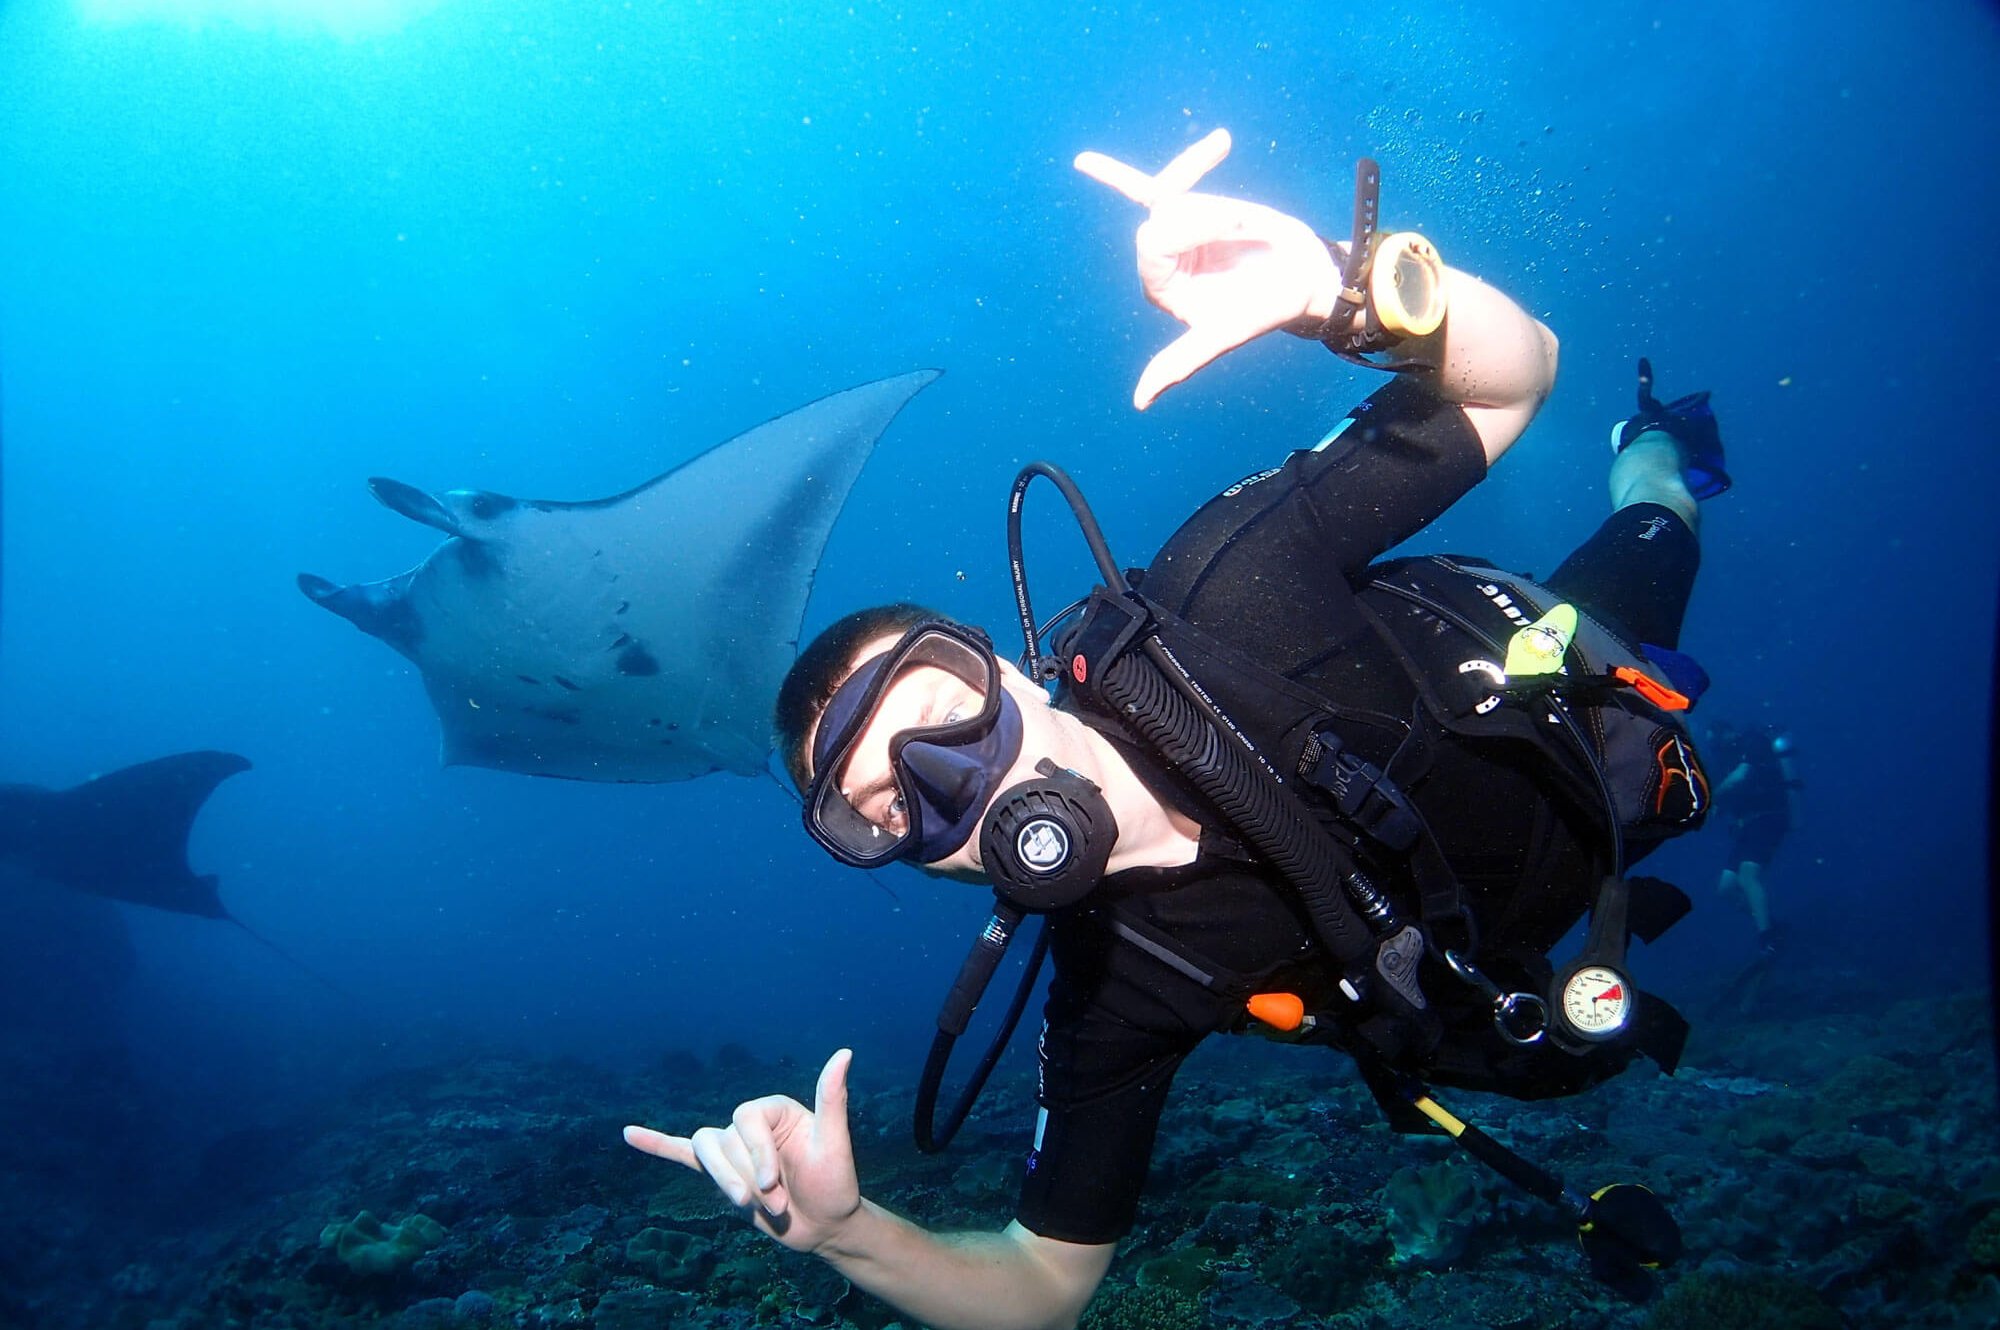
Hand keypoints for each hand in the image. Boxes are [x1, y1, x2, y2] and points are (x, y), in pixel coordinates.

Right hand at [623, 1048, 861, 1253]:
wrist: (825, 1225)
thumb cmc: (835, 1184)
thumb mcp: (833, 1143)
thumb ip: (832, 1098)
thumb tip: (844, 1052)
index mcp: (773, 1109)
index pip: (745, 1119)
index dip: (756, 1154)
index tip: (775, 1185)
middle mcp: (750, 1124)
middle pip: (721, 1139)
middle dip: (745, 1177)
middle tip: (777, 1204)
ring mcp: (733, 1148)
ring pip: (704, 1152)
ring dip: (723, 1181)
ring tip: (747, 1205)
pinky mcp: (721, 1172)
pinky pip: (682, 1153)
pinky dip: (656, 1144)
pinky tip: (629, 1134)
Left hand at [1075, 128, 1341, 408]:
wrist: (1302, 280)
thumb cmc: (1263, 311)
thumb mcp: (1220, 336)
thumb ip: (1180, 361)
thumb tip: (1141, 402)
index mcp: (1161, 288)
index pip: (1152, 244)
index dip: (1190, 229)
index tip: (1236, 229)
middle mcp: (1162, 260)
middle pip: (1159, 220)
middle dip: (1205, 218)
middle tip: (1244, 231)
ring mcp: (1177, 229)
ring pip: (1173, 195)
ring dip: (1216, 206)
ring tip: (1248, 226)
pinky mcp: (1195, 206)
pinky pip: (1173, 179)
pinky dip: (1193, 160)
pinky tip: (1223, 142)